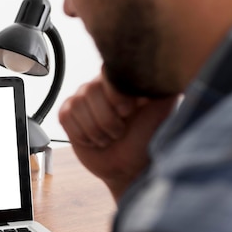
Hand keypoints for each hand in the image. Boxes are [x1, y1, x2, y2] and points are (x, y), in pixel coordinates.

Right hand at [59, 74, 177, 199]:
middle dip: (106, 120)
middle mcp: (101, 84)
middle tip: (120, 131)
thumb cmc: (146, 140)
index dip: (114, 95)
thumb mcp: (162, 110)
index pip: (107, 71)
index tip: (128, 112)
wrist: (129, 167)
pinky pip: (66, 117)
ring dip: (95, 130)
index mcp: (123, 79)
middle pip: (90, 90)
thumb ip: (160, 84)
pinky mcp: (68, 113)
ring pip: (77, 105)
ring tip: (109, 137)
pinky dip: (81, 134)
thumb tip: (165, 63)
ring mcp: (83, 98)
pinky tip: (94, 139)